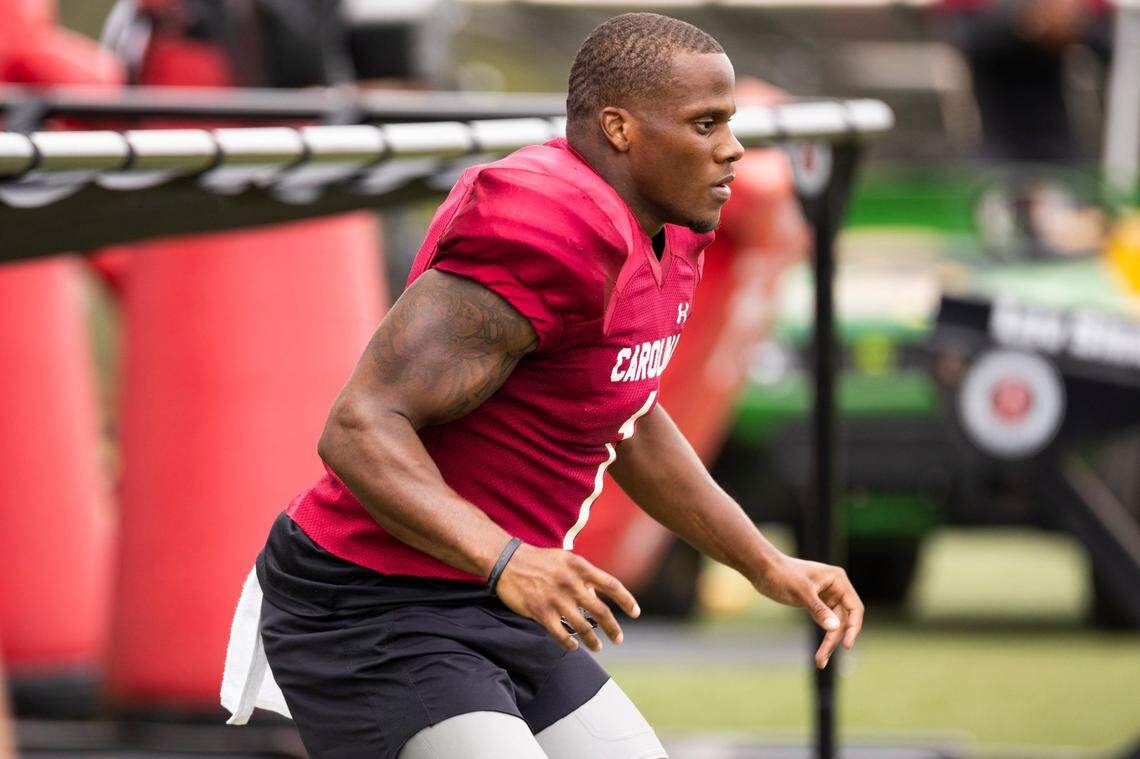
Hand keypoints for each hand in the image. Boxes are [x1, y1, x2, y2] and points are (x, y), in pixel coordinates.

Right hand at [494, 544, 639, 652]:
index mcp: (580, 567)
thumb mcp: (565, 559)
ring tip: (598, 647)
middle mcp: (571, 582)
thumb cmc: (539, 560)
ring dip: (593, 640)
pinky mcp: (540, 612)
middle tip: (619, 639)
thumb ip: (583, 576)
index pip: (611, 585)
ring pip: (582, 626)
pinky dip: (570, 643)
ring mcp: (556, 598)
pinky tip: (574, 647)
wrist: (507, 561)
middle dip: (613, 628)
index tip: (635, 613)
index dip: (627, 600)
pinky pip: (560, 634)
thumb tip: (595, 596)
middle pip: (600, 610)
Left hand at [752, 554, 863, 669]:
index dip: (853, 628)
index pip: (854, 608)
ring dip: (829, 642)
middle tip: (822, 659)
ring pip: (834, 624)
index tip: (846, 646)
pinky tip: (820, 652)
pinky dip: (823, 636)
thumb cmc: (781, 574)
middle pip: (843, 620)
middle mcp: (835, 588)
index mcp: (837, 580)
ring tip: (820, 661)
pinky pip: (824, 622)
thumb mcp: (801, 592)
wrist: (762, 569)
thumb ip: (818, 609)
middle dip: (834, 639)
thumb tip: (835, 628)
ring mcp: (826, 596)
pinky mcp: (815, 603)